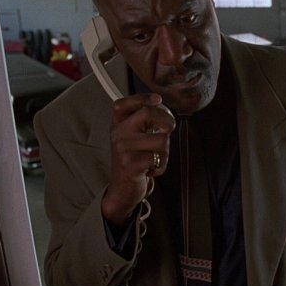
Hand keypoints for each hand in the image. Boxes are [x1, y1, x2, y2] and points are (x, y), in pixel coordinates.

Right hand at [102, 93, 174, 225]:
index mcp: (118, 124)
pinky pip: (159, 158)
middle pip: (148, 113)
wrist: (123, 188)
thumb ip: (144, 122)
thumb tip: (163, 107)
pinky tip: (150, 169)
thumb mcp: (133, 137)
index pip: (124, 103)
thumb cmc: (134, 160)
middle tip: (167, 131)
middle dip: (167, 122)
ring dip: (165, 151)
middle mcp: (118, 133)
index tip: (158, 100)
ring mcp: (123, 148)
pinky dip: (161, 166)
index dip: (143, 98)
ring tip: (154, 158)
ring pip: (161, 139)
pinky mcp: (131, 164)